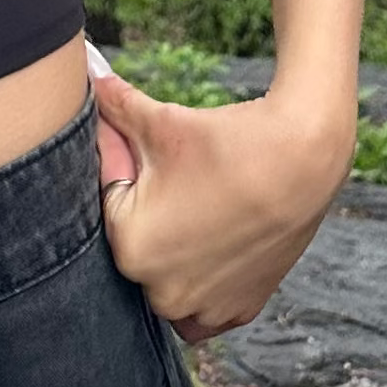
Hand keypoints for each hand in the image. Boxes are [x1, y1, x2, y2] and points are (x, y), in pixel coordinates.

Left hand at [93, 71, 352, 343]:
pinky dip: (202, 283)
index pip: (109, 206)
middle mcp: (162, 293)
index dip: (129, 174)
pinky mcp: (239, 311)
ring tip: (198, 211)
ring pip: (165, 285)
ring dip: (171, 258)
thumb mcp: (157, 119)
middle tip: (182, 181)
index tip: (157, 157)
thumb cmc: (224, 140)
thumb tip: (85, 75)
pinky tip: (214, 244)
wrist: (301, 158)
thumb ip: (111, 105)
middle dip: (149, 215)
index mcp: (130, 250)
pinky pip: (202, 308)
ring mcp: (203, 308)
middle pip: (137, 248)